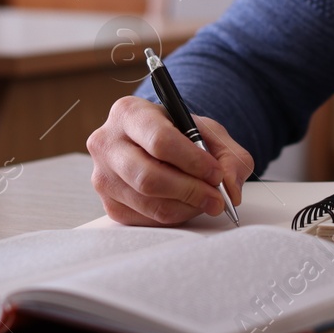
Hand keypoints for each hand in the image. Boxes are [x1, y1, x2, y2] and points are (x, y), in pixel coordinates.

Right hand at [87, 96, 253, 225]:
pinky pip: (145, 219)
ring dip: (186, 207)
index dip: (193, 161)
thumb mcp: (208, 131)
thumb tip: (230, 187)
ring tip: (207, 201)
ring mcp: (103, 176)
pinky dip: (174, 216)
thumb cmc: (180, 133)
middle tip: (217, 198)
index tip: (216, 173)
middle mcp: (107, 143)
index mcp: (129, 113)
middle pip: (148, 177)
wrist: (156, 143)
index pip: (160, 141)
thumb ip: (228, 155)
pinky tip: (187, 204)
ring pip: (148, 202)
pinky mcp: (110, 204)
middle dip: (191, 191)